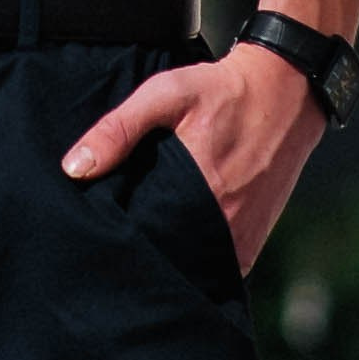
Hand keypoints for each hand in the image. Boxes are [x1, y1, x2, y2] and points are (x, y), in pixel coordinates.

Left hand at [59, 40, 323, 273]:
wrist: (284, 93)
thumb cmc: (222, 91)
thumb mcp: (166, 94)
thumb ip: (119, 129)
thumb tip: (74, 169)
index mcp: (200, 195)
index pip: (145, 241)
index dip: (117, 239)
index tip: (93, 234)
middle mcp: (223, 229)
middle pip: (167, 260)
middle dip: (139, 254)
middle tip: (108, 241)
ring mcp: (240, 242)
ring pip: (190, 268)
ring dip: (167, 259)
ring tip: (137, 243)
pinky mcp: (251, 244)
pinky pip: (213, 267)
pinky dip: (191, 260)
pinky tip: (168, 241)